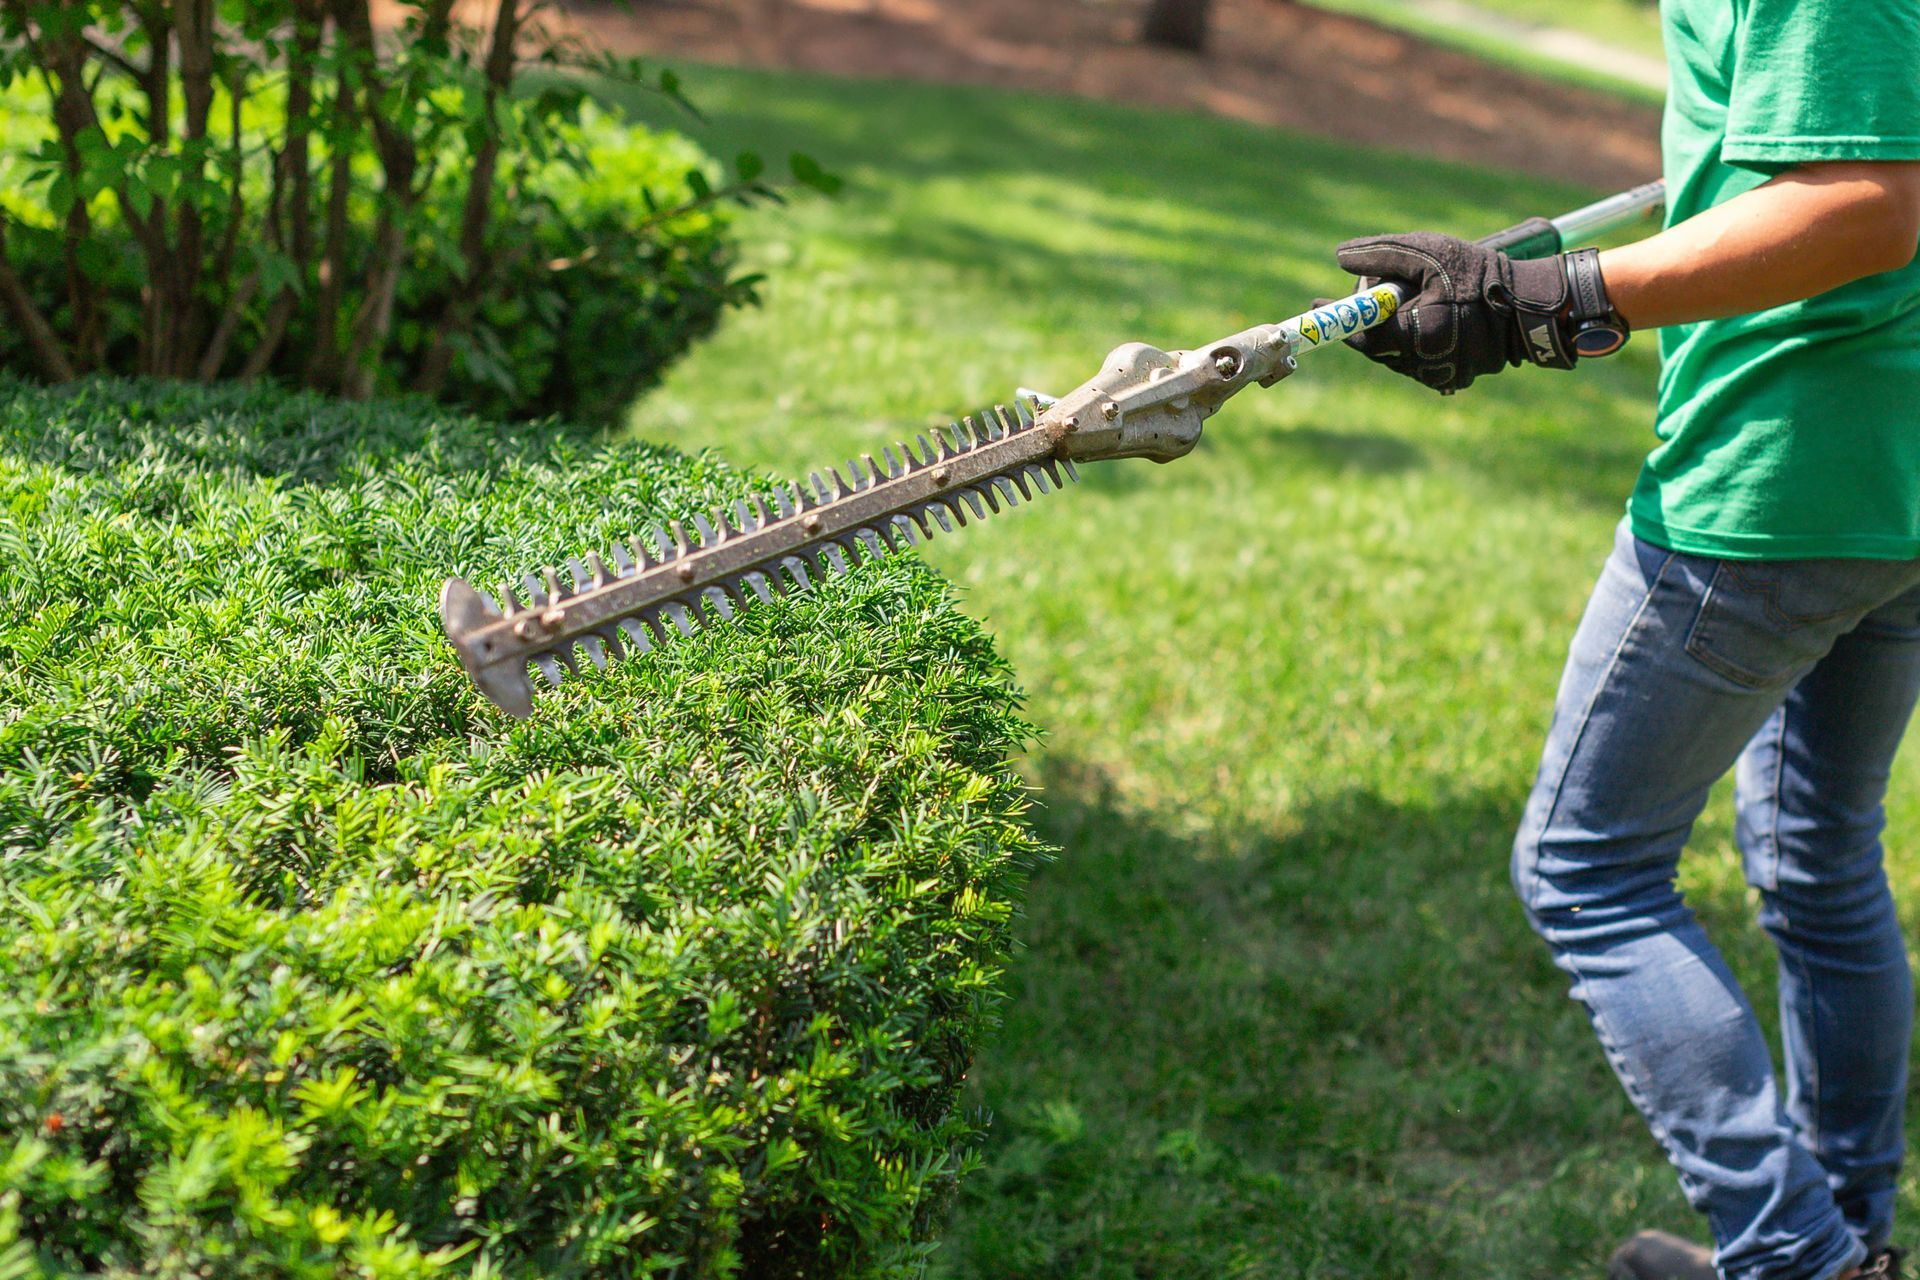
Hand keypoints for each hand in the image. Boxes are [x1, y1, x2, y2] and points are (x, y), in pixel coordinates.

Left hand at [1332, 232, 1574, 392]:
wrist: (1530, 306)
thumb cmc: (1478, 275)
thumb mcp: (1427, 252)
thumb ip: (1381, 254)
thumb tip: (1339, 257)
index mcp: (1411, 335)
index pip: (1359, 336)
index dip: (1338, 320)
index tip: (1317, 306)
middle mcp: (1421, 364)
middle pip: (1376, 346)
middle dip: (1370, 320)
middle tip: (1373, 292)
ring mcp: (1438, 375)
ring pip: (1397, 356)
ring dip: (1393, 332)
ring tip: (1412, 300)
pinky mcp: (1453, 379)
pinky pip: (1420, 362)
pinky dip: (1415, 343)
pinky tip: (1429, 319)